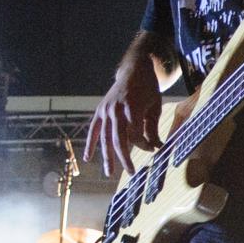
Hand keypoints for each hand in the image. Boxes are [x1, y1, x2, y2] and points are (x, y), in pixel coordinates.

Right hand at [85, 57, 161, 177]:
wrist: (134, 70)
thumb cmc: (147, 89)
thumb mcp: (155, 107)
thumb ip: (152, 128)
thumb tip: (156, 148)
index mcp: (132, 107)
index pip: (135, 135)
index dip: (144, 144)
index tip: (152, 148)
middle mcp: (116, 109)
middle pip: (119, 139)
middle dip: (125, 158)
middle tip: (131, 172)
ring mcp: (106, 110)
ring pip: (106, 138)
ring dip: (107, 156)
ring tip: (109, 172)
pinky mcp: (100, 110)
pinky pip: (94, 130)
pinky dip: (90, 144)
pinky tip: (87, 157)